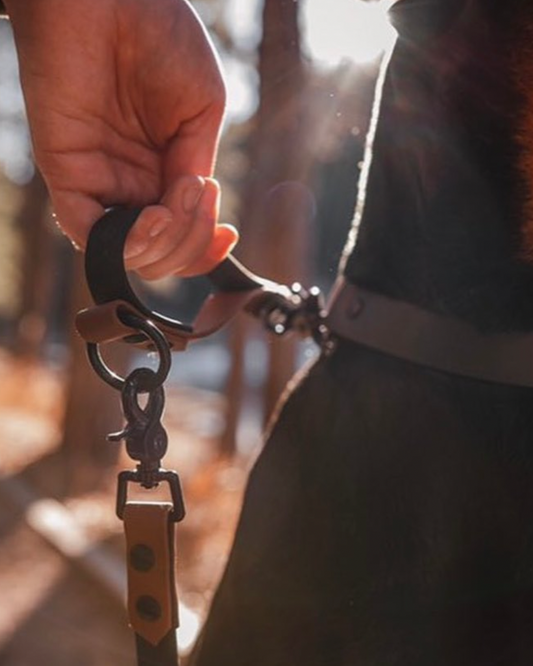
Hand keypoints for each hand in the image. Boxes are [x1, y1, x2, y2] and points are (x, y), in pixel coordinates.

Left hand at [5, 0, 237, 277]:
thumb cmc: (161, 37)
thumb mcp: (203, 109)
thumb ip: (196, 164)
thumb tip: (188, 208)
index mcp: (164, 171)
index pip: (181, 235)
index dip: (204, 250)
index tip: (229, 236)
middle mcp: (131, 183)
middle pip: (161, 252)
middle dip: (190, 243)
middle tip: (199, 194)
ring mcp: (99, 181)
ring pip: (130, 252)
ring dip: (165, 245)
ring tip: (177, 202)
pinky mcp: (66, 172)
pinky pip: (88, 231)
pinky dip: (126, 243)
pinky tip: (154, 218)